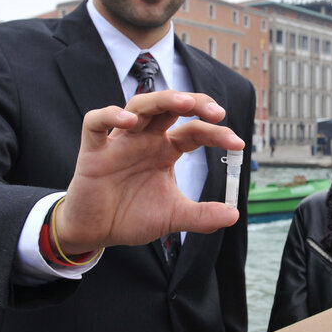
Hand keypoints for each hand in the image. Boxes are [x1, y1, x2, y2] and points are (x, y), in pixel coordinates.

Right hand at [53, 91, 244, 253]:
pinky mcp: (93, 150)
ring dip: (161, 100)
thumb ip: (202, 216)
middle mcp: (145, 139)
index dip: (217, 133)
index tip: (238, 144)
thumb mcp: (173, 217)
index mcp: (165, 150)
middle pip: (170, 106)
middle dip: (194, 102)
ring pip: (139, 105)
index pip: (194, 131)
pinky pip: (96, 122)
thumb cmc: (132, 216)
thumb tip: (234, 215)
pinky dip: (110, 116)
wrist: (97, 232)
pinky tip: (129, 121)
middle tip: (216, 112)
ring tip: (183, 103)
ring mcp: (119, 141)